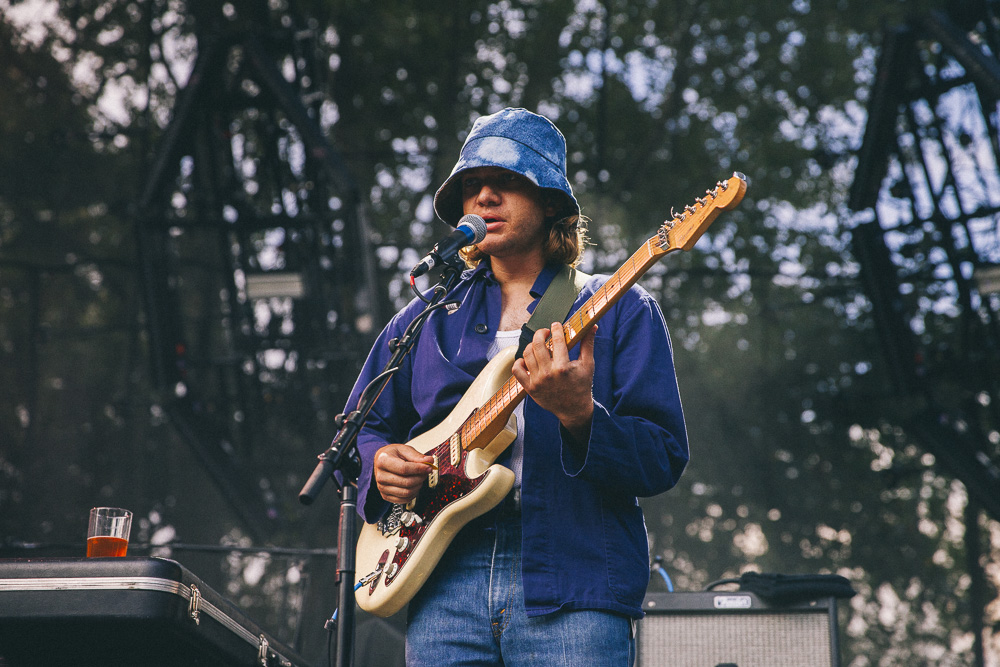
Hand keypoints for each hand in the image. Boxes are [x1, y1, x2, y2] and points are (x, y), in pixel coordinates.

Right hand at [373, 443, 433, 504]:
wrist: (382, 462)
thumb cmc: (392, 455)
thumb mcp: (404, 449)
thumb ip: (416, 456)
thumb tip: (429, 461)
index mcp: (383, 461)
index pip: (404, 469)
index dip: (419, 469)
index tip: (428, 467)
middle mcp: (380, 476)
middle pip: (406, 482)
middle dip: (420, 477)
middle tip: (425, 472)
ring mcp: (382, 487)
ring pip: (407, 492)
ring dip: (418, 485)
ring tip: (419, 477)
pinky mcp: (385, 496)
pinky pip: (404, 499)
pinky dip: (413, 493)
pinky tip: (414, 485)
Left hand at [511, 321, 595, 441]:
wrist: (574, 410)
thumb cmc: (582, 386)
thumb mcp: (587, 365)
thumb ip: (588, 344)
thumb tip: (592, 326)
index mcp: (563, 367)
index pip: (557, 340)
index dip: (556, 328)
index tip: (556, 325)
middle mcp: (548, 374)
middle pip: (537, 344)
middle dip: (541, 333)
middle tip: (545, 333)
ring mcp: (537, 381)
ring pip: (526, 354)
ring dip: (531, 346)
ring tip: (538, 346)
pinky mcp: (530, 388)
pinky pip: (517, 370)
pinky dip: (520, 362)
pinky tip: (528, 359)